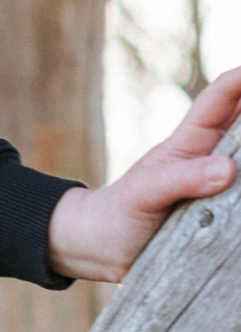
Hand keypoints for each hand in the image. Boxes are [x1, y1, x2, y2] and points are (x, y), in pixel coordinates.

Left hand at [46, 65, 240, 283]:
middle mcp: (212, 159)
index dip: (240, 79)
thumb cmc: (120, 212)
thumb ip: (181, 179)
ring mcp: (222, 188)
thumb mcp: (144, 192)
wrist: (105, 251)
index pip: (219, 99)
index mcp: (190, 142)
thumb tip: (227, 170)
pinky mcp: (227, 218)